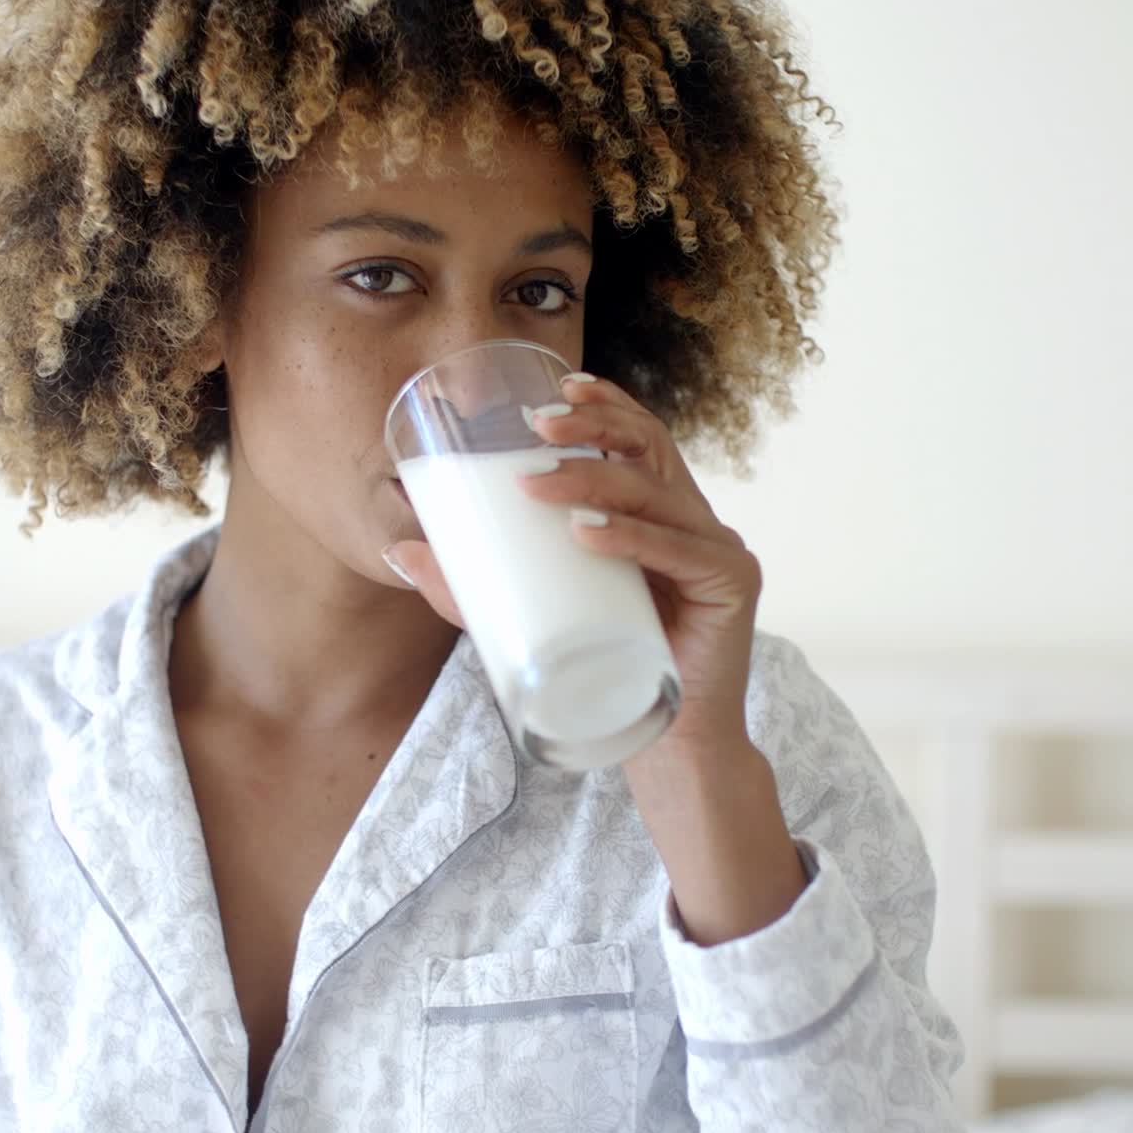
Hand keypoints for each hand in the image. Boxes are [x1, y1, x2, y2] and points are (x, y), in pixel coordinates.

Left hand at [387, 371, 804, 943]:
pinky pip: (682, 551)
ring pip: (657, 494)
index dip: (605, 404)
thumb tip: (400, 552)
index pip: (639, 440)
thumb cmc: (605, 674)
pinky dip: (632, 539)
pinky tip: (588, 533)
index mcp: (659, 515)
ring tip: (534, 482)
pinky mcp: (731, 587)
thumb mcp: (536, 617)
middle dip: (593, 425)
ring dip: (592, 481)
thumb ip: (473, 588)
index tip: (556, 387)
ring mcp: (717, 551)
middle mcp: (694, 521)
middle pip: (650, 449)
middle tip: (536, 423)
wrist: (667, 746)